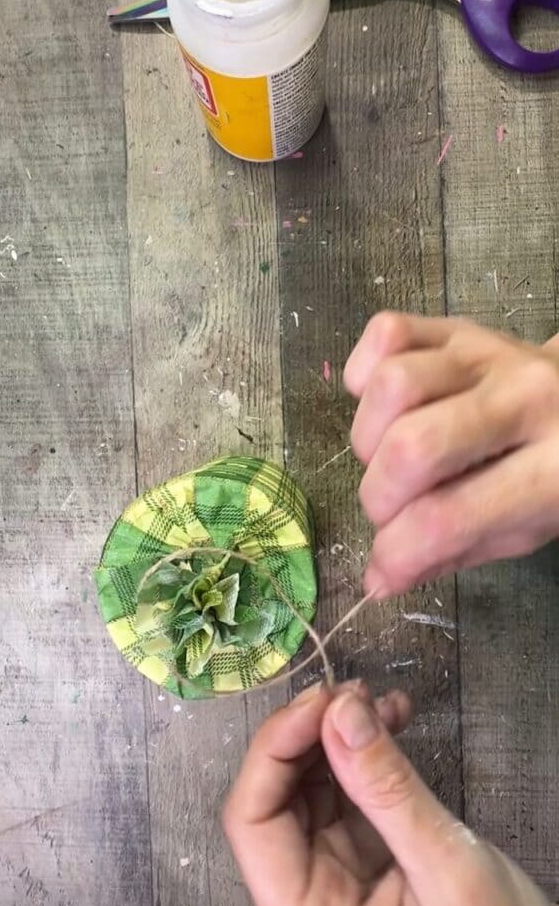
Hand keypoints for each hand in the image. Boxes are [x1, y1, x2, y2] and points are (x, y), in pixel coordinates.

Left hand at [224, 684, 556, 905]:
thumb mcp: (447, 868)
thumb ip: (389, 790)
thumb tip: (341, 712)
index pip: (253, 822)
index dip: (274, 752)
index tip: (318, 704)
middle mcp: (307, 898)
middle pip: (276, 798)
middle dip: (310, 735)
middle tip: (350, 693)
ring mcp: (335, 876)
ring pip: (311, 788)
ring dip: (338, 736)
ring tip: (375, 700)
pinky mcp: (365, 859)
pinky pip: (349, 795)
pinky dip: (365, 754)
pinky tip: (390, 720)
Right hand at [344, 312, 558, 596]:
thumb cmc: (553, 477)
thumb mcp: (524, 530)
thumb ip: (450, 552)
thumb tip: (377, 580)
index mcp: (553, 470)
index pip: (447, 517)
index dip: (397, 553)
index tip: (383, 570)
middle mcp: (523, 399)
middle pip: (411, 445)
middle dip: (379, 495)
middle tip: (389, 510)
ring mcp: (486, 352)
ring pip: (392, 384)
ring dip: (369, 436)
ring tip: (387, 458)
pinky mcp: (456, 326)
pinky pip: (386, 333)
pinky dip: (365, 372)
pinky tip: (381, 407)